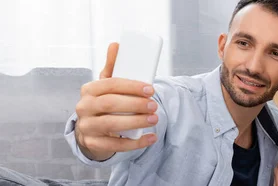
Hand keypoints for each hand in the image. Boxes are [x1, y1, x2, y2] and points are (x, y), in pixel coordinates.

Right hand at [74, 42, 158, 160]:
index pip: (110, 84)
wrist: (91, 130)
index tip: (151, 89)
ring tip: (154, 119)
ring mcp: (87, 127)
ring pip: (112, 125)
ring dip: (136, 122)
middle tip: (154, 105)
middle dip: (135, 104)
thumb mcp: (106, 86)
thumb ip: (112, 67)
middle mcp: (84, 108)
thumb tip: (116, 45)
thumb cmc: (104, 103)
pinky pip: (115, 145)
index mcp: (89, 90)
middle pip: (110, 104)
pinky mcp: (93, 144)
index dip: (132, 87)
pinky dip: (135, 143)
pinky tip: (151, 137)